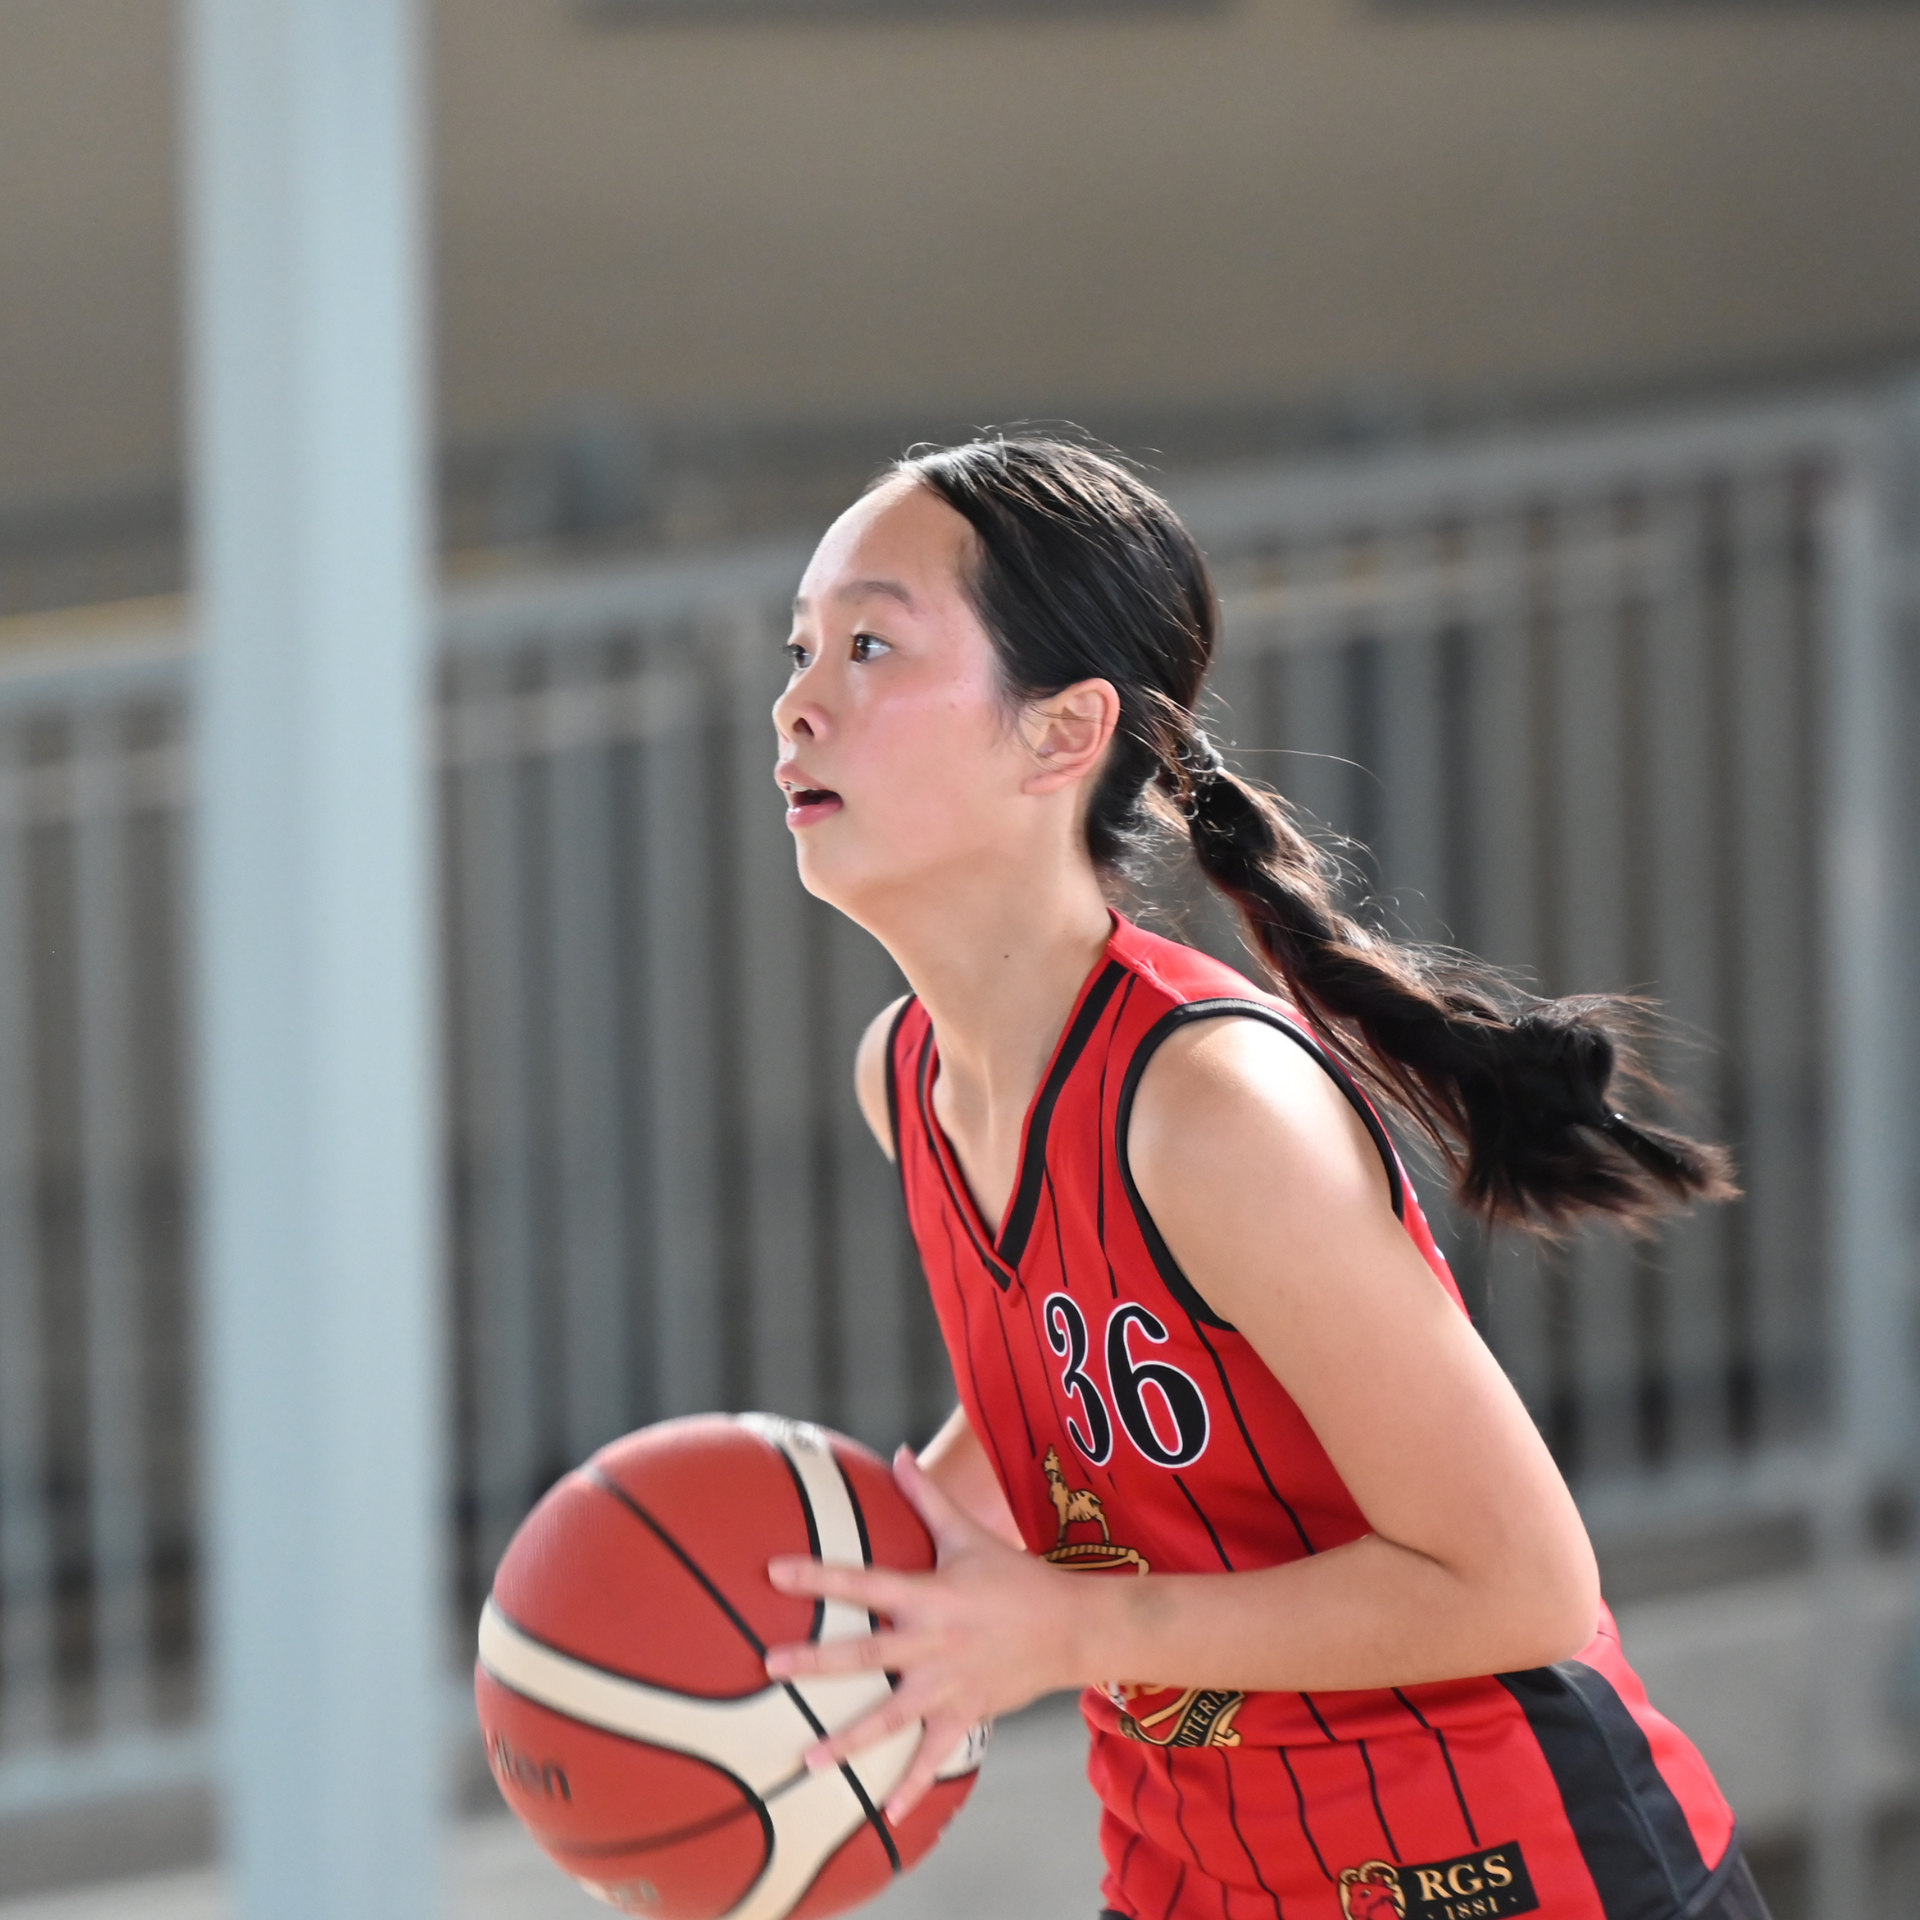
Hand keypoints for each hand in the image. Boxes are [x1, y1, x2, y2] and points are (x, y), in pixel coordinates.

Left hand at [763, 1445, 1079, 1822]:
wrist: (1073, 1628)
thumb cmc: (1015, 1576)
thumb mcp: (970, 1533)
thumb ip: (928, 1497)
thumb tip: (897, 1451)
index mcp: (931, 1595)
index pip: (865, 1581)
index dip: (820, 1575)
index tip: (774, 1573)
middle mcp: (935, 1643)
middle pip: (866, 1654)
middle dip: (815, 1661)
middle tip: (769, 1665)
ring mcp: (949, 1685)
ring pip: (891, 1716)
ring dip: (848, 1739)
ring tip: (806, 1758)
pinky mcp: (966, 1715)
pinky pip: (935, 1756)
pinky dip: (911, 1785)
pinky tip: (883, 1813)